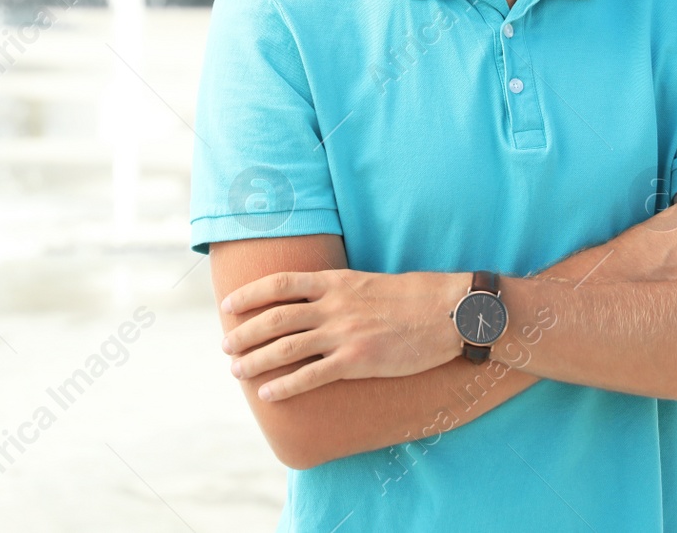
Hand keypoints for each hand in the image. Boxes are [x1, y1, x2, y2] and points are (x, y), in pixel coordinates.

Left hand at [220, 269, 469, 400]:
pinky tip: (268, 394)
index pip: (281, 283)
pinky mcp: (358, 360)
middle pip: (275, 318)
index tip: (228, 305)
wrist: (450, 312)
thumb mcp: (371, 283)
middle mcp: (334, 306)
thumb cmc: (416, 297)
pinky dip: (284, 386)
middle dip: (244, 333)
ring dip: (255, 361)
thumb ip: (341, 291)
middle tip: (226, 345)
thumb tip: (317, 300)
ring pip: (285, 348)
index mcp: (337, 282)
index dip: (250, 294)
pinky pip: (311, 376)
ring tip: (237, 371)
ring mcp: (344, 333)